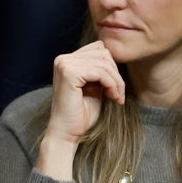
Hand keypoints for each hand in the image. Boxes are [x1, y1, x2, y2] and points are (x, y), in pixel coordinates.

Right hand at [38, 40, 124, 179]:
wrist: (67, 133)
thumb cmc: (81, 114)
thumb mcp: (94, 86)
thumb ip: (100, 71)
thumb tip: (114, 58)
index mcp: (66, 61)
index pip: (98, 49)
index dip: (111, 67)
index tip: (115, 88)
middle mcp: (63, 59)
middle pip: (103, 53)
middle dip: (116, 74)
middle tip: (119, 94)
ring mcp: (64, 65)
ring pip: (104, 63)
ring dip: (116, 81)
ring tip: (116, 97)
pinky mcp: (69, 73)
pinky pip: (101, 72)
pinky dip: (112, 85)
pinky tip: (112, 98)